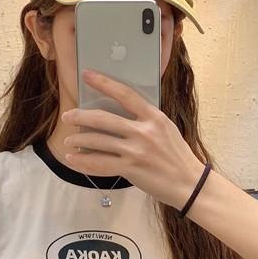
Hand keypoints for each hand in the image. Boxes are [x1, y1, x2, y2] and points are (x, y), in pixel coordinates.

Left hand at [61, 69, 205, 208]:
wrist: (189, 183)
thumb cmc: (177, 157)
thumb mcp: (166, 129)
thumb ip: (145, 120)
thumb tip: (119, 115)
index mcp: (154, 117)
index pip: (125, 94)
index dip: (103, 83)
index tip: (87, 75)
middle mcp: (143, 131)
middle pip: (104, 118)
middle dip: (80, 116)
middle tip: (68, 116)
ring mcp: (136, 150)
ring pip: (98, 141)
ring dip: (79, 140)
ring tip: (68, 141)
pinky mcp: (131, 168)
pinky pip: (100, 164)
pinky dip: (84, 161)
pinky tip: (73, 159)